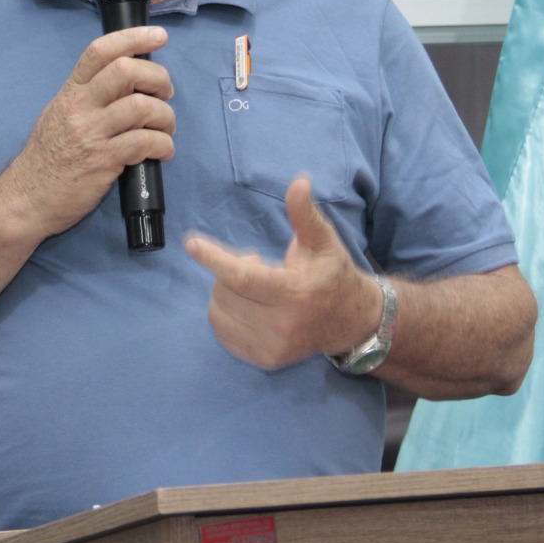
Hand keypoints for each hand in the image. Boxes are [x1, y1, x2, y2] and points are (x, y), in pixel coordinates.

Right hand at [0, 26, 175, 239]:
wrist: (25, 199)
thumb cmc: (46, 159)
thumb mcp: (59, 116)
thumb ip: (88, 97)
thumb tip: (126, 82)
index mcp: (70, 92)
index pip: (100, 51)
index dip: (133, 37)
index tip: (158, 37)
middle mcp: (79, 107)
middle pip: (125, 71)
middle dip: (158, 79)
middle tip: (165, 94)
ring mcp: (90, 134)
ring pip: (140, 107)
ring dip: (165, 117)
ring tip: (165, 130)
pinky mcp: (102, 161)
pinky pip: (143, 143)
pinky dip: (163, 145)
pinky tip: (162, 152)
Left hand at [185, 177, 381, 370]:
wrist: (351, 322)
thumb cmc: (333, 275)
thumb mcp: (324, 241)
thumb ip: (305, 214)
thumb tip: (299, 182)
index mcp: (295, 293)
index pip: (242, 278)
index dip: (214, 260)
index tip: (192, 244)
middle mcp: (282, 325)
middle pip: (226, 292)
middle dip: (228, 270)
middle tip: (257, 263)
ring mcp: (271, 347)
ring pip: (218, 313)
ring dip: (226, 293)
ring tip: (255, 287)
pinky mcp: (264, 360)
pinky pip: (222, 333)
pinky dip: (226, 314)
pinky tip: (249, 306)